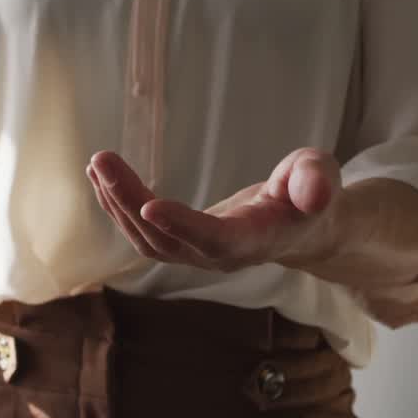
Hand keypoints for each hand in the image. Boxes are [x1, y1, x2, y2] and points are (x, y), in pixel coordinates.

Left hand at [86, 148, 345, 272]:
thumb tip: (317, 192)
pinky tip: (103, 179)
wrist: (300, 223)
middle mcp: (220, 255)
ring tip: (98, 165)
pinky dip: (119, 207)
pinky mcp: (182, 245)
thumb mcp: (320, 175)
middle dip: (130, 202)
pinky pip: (144, 234)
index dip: (183, 226)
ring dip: (117, 204)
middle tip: (103, 162)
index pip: (215, 239)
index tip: (150, 206)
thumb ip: (317, 181)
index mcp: (254, 240)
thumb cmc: (309, 193)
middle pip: (167, 240)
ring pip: (148, 240)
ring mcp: (197, 254)